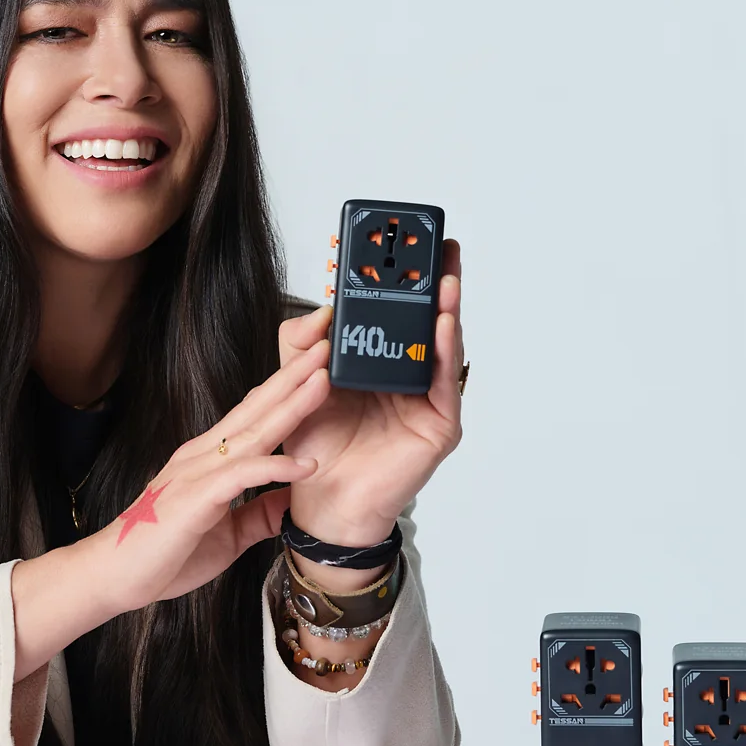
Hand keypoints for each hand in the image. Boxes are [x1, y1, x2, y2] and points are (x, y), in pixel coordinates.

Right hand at [98, 336, 332, 610]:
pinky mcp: (196, 497)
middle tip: (326, 346)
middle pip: (257, 408)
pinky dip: (276, 466)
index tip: (318, 366)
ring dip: (291, 405)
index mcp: (210, 460)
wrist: (114, 576)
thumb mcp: (228, 535)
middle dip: (294, 376)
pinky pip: (242, 475)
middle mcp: (204, 455)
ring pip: (254, 431)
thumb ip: (259, 514)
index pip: (255, 414)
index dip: (287, 389)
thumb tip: (295, 502)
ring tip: (323, 380)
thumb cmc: (164, 554)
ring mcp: (198, 472)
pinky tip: (308, 463)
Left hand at [278, 238, 463, 546]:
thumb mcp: (299, 380)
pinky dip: (443, 352)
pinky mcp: (438, 425)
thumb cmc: (317, 445)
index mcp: (377, 363)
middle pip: (427, 323)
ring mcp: (427, 400)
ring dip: (446, 310)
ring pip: (442, 348)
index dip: (398, 282)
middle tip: (441, 248)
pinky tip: (441, 324)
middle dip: (436, 285)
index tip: (397, 246)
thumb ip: (302, 342)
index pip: (394, 314)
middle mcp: (408, 377)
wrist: (321, 500)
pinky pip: (444, 383)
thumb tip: (323, 306)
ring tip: (445, 278)